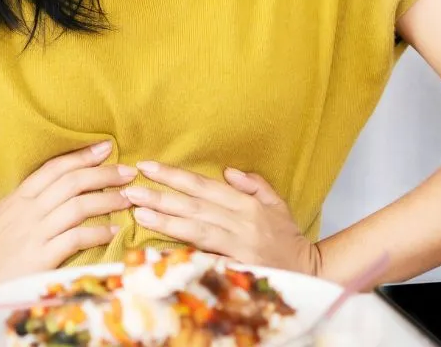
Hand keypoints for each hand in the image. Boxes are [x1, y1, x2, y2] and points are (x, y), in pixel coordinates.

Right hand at [0, 142, 134, 292]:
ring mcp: (37, 233)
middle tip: (128, 172)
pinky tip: (113, 231)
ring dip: (108, 200)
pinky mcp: (43, 257)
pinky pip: (77, 239)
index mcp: (17, 197)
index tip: (105, 147)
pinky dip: (98, 233)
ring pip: (80, 207)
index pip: (55, 168)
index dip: (82, 155)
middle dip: (105, 174)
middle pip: (74, 182)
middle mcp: (30, 210)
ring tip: (128, 198)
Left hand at [123, 162, 321, 277]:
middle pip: (193, 205)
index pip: (203, 185)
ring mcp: (239, 244)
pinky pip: (207, 257)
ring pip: (196, 229)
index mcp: (246, 203)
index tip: (147, 167)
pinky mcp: (238, 266)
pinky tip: (160, 248)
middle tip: (131, 189)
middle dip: (160, 196)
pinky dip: (185, 251)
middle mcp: (241, 220)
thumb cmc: (288, 239)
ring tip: (138, 213)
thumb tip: (228, 171)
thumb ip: (254, 185)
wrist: (309, 272)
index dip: (174, 176)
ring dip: (165, 220)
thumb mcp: (277, 204)